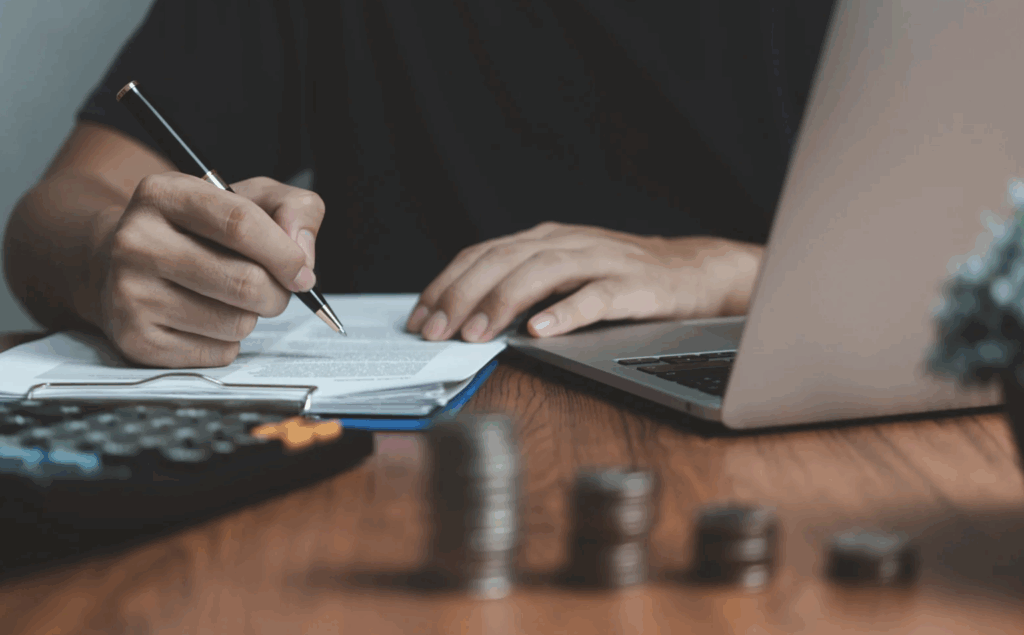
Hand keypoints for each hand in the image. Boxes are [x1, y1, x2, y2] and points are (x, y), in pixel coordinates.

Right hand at [89, 174, 323, 366]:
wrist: (123, 263)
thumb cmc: (198, 230)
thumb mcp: (247, 197)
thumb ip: (293, 209)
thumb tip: (302, 253)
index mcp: (165, 194)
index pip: (241, 224)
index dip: (285, 253)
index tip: (302, 271)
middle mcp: (136, 241)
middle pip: (245, 281)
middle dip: (278, 293)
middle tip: (275, 289)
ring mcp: (130, 294)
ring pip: (236, 323)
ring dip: (252, 317)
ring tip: (232, 299)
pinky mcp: (135, 340)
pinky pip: (218, 353)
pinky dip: (228, 342)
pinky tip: (207, 319)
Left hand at [405, 222, 761, 341]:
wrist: (692, 271)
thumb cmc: (618, 277)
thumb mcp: (561, 274)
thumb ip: (519, 286)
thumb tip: (462, 318)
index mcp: (542, 239)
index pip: (481, 255)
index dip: (446, 285)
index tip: (420, 319)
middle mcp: (566, 242)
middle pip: (502, 260)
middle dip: (463, 296)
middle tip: (438, 332)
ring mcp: (600, 260)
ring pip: (542, 273)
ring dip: (503, 302)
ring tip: (477, 333)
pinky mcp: (633, 284)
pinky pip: (595, 296)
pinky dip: (566, 312)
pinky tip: (541, 331)